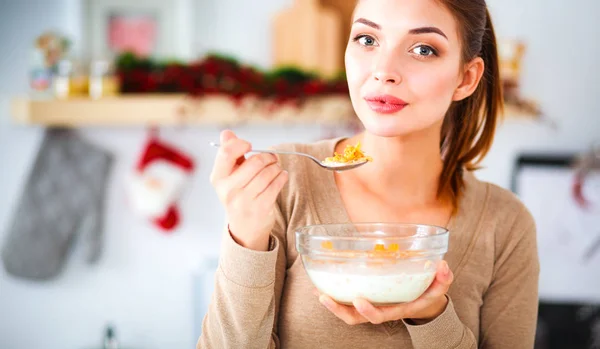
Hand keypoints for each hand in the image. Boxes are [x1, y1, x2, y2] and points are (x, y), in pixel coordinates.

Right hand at [210, 130, 287, 250]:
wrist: (244, 228)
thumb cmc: (238, 195)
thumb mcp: (229, 176)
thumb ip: (229, 153)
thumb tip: (226, 133)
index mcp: (218, 179)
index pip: (226, 153)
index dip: (240, 144)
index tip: (249, 146)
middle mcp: (228, 190)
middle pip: (253, 162)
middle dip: (267, 157)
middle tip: (271, 158)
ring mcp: (244, 200)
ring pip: (267, 173)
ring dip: (276, 167)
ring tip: (276, 167)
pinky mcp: (261, 208)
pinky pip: (276, 184)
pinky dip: (282, 176)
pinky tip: (281, 176)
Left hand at [317, 260, 453, 324]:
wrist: (424, 298)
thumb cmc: (429, 290)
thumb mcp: (440, 285)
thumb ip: (443, 277)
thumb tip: (443, 266)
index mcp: (398, 309)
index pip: (380, 315)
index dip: (368, 311)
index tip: (359, 300)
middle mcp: (381, 310)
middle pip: (355, 318)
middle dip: (339, 310)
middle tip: (325, 297)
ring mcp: (372, 305)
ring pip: (348, 312)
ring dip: (332, 304)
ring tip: (318, 291)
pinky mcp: (366, 297)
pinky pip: (347, 300)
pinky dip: (334, 293)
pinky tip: (321, 282)